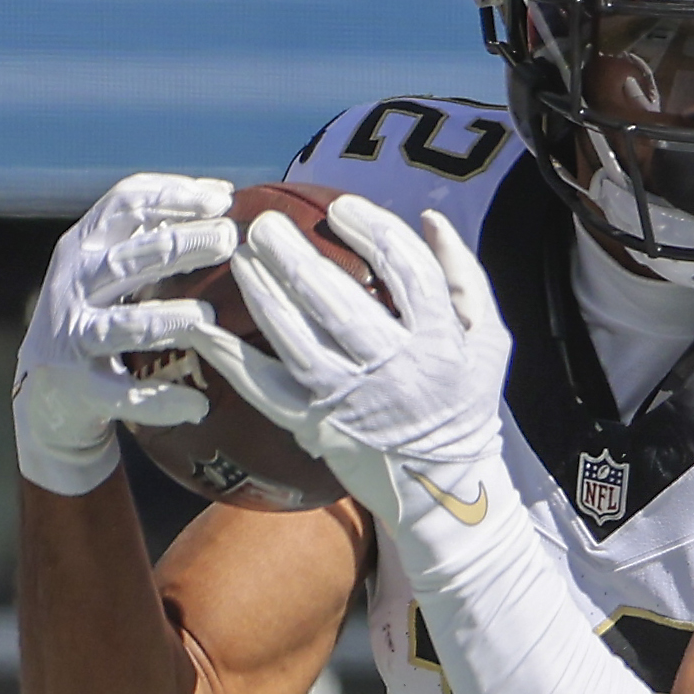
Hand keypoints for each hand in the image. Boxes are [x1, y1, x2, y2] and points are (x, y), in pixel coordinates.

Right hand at [15, 174, 239, 493]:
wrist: (48, 394)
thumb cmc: (101, 316)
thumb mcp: (117, 270)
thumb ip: (157, 235)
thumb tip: (222, 194)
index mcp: (86, 247)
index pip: (123, 206)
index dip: (172, 196)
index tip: (222, 197)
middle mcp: (74, 285)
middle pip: (128, 259)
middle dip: (179, 246)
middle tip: (228, 239)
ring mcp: (72, 336)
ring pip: (124, 325)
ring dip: (169, 319)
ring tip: (208, 319)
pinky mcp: (77, 387)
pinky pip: (122, 393)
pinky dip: (159, 400)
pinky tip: (197, 406)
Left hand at [186, 196, 507, 516]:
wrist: (443, 485)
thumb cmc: (464, 403)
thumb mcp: (488, 342)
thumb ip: (464, 280)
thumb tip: (431, 220)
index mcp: (441, 345)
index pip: (409, 272)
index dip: (374, 231)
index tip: (342, 209)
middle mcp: (395, 371)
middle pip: (339, 302)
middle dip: (296, 256)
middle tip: (266, 225)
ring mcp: (351, 401)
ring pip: (296, 339)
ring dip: (262, 293)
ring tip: (239, 257)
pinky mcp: (315, 426)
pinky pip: (264, 388)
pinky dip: (230, 358)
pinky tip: (204, 327)